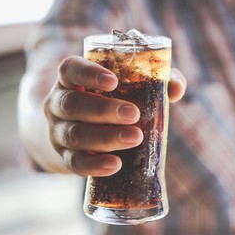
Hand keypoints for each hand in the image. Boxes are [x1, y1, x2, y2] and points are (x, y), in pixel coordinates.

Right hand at [43, 56, 185, 176]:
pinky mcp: (64, 157)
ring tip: (135, 138)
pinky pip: (75, 163)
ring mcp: (58, 132)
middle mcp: (57, 103)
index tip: (113, 81)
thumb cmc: (107, 102)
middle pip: (73, 104)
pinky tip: (116, 164)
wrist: (77, 133)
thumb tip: (176, 88)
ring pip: (75, 135)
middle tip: (133, 114)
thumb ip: (152, 81)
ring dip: (105, 138)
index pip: (70, 69)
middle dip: (103, 110)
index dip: (88, 73)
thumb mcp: (122, 87)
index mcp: (70, 80)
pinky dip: (95, 165)